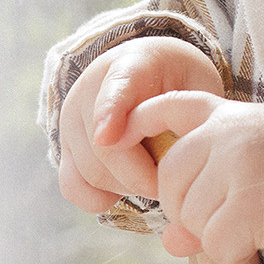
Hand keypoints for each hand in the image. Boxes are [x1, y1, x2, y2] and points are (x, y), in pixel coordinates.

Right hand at [57, 39, 224, 214]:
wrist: (152, 74)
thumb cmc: (181, 83)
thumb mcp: (198, 84)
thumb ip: (189, 113)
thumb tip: (180, 155)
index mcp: (132, 64)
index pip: (118, 86)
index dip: (110, 111)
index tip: (107, 137)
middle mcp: (90, 88)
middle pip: (105, 146)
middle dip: (143, 175)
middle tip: (173, 181)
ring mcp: (72, 119)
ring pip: (92, 171)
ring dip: (129, 187)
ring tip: (157, 179)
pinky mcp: (65, 148)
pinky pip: (72, 186)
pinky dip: (99, 199)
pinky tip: (123, 192)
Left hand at [122, 93, 263, 263]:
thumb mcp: (261, 171)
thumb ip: (212, 191)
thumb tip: (169, 240)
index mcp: (233, 117)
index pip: (172, 104)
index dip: (139, 118)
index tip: (115, 134)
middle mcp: (230, 134)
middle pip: (170, 178)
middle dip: (187, 209)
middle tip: (230, 218)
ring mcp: (239, 167)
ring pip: (189, 217)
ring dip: (217, 234)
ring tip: (260, 225)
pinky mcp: (250, 205)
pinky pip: (214, 244)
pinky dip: (235, 253)